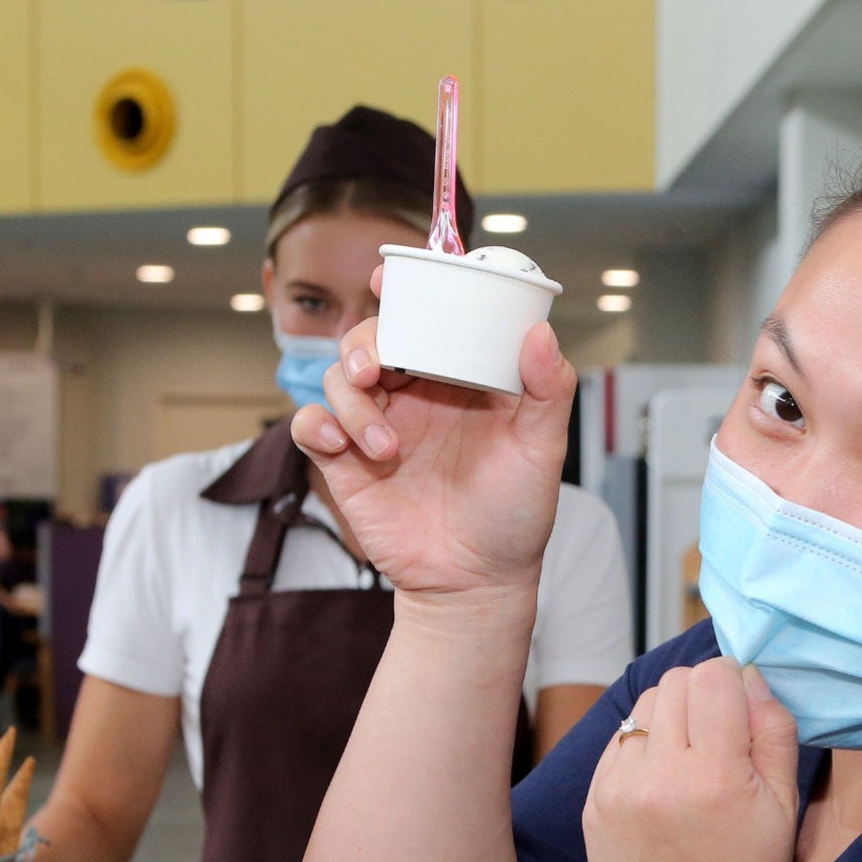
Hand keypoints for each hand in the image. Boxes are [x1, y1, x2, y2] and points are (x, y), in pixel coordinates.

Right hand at [292, 263, 575, 596]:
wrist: (476, 582)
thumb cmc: (514, 513)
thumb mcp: (541, 451)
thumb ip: (548, 391)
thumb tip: (541, 332)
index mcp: (458, 377)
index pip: (426, 318)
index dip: (403, 292)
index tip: (386, 279)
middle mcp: (414, 394)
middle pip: (371, 339)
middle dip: (363, 343)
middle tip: (374, 368)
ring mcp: (377, 426)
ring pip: (339, 379)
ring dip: (352, 403)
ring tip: (385, 448)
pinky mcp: (346, 463)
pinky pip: (313, 426)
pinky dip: (318, 425)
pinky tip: (343, 447)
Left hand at [583, 660, 798, 861]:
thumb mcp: (785, 807)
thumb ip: (774, 730)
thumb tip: (749, 674)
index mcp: (716, 776)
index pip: (714, 677)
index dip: (734, 683)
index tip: (741, 707)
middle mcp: (660, 777)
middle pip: (675, 683)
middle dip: (703, 695)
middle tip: (718, 733)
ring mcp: (617, 792)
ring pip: (642, 708)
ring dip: (669, 718)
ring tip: (689, 758)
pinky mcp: (592, 806)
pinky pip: (617, 743)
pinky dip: (642, 749)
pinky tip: (662, 783)